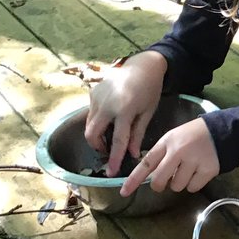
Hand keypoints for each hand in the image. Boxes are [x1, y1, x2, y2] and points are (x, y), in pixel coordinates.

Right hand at [84, 51, 167, 175]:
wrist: (143, 65)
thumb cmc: (150, 89)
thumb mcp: (147, 112)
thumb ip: (138, 133)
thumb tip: (133, 154)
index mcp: (124, 110)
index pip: (117, 140)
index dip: (113, 158)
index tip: (111, 173)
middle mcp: (106, 104)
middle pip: (92, 135)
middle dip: (98, 147)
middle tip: (109, 151)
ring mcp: (96, 97)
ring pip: (88, 125)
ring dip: (96, 136)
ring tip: (111, 136)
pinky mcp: (92, 93)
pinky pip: (90, 114)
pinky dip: (97, 122)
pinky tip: (109, 120)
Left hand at [119, 118, 219, 196]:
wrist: (222, 131)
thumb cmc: (193, 135)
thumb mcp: (174, 137)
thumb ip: (161, 155)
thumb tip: (150, 177)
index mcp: (167, 142)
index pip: (146, 163)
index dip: (134, 179)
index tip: (124, 192)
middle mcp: (178, 151)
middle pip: (159, 180)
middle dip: (160, 185)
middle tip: (166, 180)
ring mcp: (193, 161)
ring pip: (177, 186)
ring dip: (180, 182)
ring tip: (189, 169)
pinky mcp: (207, 170)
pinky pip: (192, 188)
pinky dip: (194, 183)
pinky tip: (199, 171)